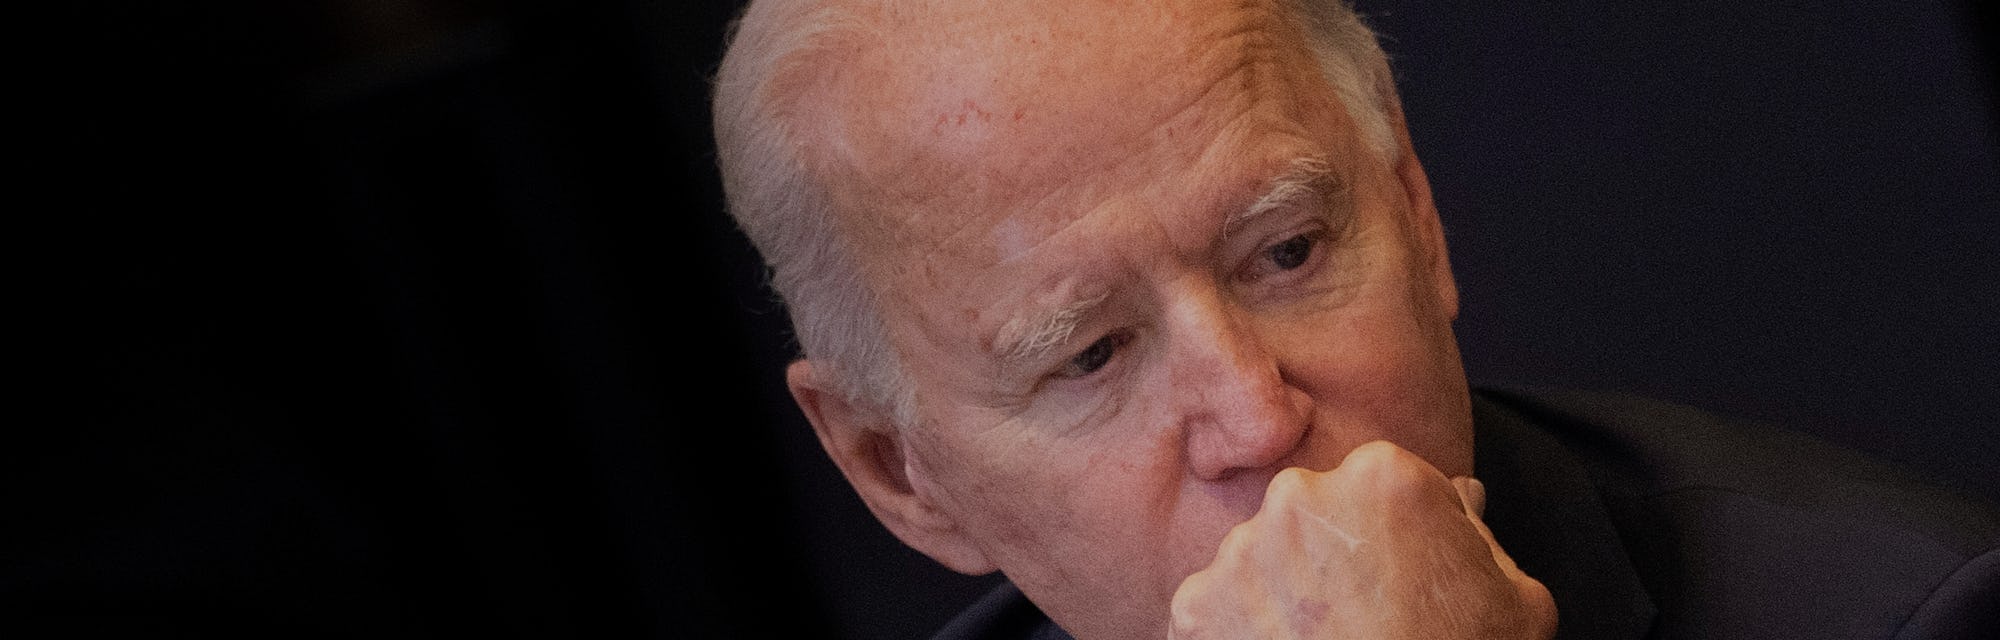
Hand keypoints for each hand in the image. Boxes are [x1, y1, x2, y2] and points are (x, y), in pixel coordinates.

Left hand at [1168, 441, 1556, 638]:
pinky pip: (1214, 609)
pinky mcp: (1198, 604)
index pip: (1376, 483)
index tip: (1401, 573)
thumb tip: (1460, 497)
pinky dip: (1238, 633)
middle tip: (1361, 614)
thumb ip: (1479, 533)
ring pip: (1259, 559)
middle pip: (1311, 513)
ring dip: (1281, 592)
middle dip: (1329, 552)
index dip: (1392, 531)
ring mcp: (1241, 550)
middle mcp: (1301, 495)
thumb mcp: (1514, 596)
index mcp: (1383, 475)